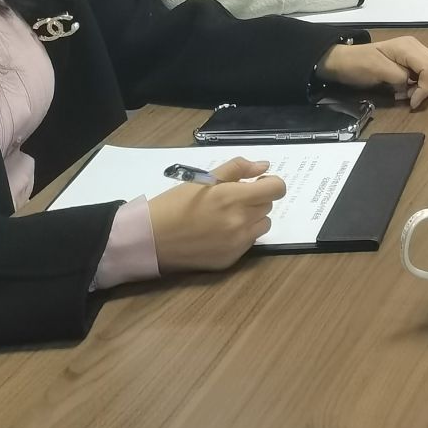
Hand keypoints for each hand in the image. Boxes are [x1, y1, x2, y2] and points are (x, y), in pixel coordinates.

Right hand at [149, 157, 285, 272]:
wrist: (150, 239)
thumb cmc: (174, 204)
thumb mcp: (204, 179)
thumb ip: (238, 169)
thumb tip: (264, 167)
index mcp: (234, 198)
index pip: (276, 189)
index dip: (270, 184)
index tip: (256, 184)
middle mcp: (240, 222)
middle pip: (268, 206)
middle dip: (255, 200)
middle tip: (232, 199)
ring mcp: (237, 244)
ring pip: (262, 225)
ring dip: (251, 218)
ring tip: (226, 217)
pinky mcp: (230, 260)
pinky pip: (248, 243)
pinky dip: (240, 236)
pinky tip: (217, 233)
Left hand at [317, 36, 427, 109]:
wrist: (344, 61)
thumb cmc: (357, 64)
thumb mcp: (376, 70)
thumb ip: (398, 76)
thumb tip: (412, 85)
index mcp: (408, 47)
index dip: (426, 88)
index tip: (412, 103)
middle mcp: (416, 47)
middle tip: (411, 98)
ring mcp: (415, 53)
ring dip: (427, 86)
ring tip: (408, 94)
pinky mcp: (413, 60)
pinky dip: (422, 85)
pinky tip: (407, 89)